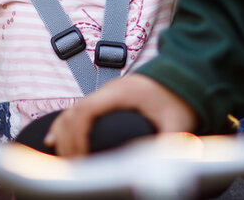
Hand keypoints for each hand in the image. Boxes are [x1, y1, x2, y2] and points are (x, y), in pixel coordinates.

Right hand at [44, 74, 197, 155]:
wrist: (188, 75)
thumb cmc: (183, 99)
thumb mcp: (179, 123)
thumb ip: (169, 142)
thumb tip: (159, 165)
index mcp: (123, 92)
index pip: (87, 111)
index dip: (76, 137)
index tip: (80, 161)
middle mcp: (111, 89)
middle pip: (74, 112)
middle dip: (66, 141)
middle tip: (70, 167)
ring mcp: (108, 92)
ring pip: (73, 110)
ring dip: (61, 134)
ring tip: (61, 159)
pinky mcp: (109, 98)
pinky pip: (79, 109)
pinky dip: (65, 125)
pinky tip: (55, 140)